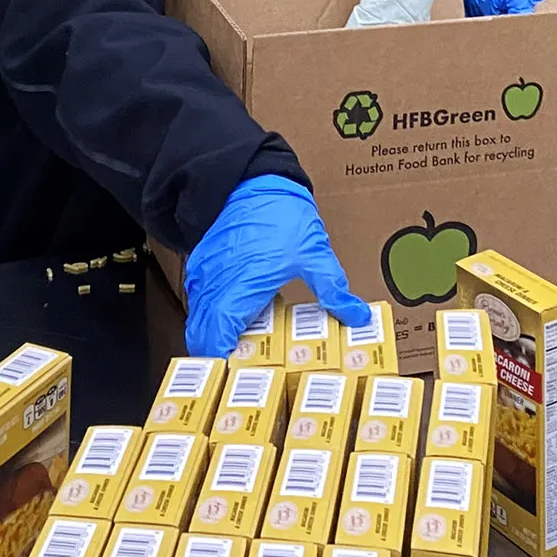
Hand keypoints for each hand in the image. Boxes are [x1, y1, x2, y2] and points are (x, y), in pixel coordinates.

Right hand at [184, 176, 369, 356]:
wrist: (251, 180)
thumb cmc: (281, 215)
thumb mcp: (314, 253)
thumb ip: (333, 289)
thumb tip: (358, 316)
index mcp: (238, 290)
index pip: (215, 343)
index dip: (225, 365)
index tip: (247, 376)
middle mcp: (213, 288)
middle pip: (201, 340)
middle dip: (221, 358)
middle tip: (251, 368)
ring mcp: (203, 278)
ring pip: (199, 323)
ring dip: (217, 338)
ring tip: (249, 347)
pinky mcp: (201, 268)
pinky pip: (201, 304)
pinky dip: (214, 318)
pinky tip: (242, 318)